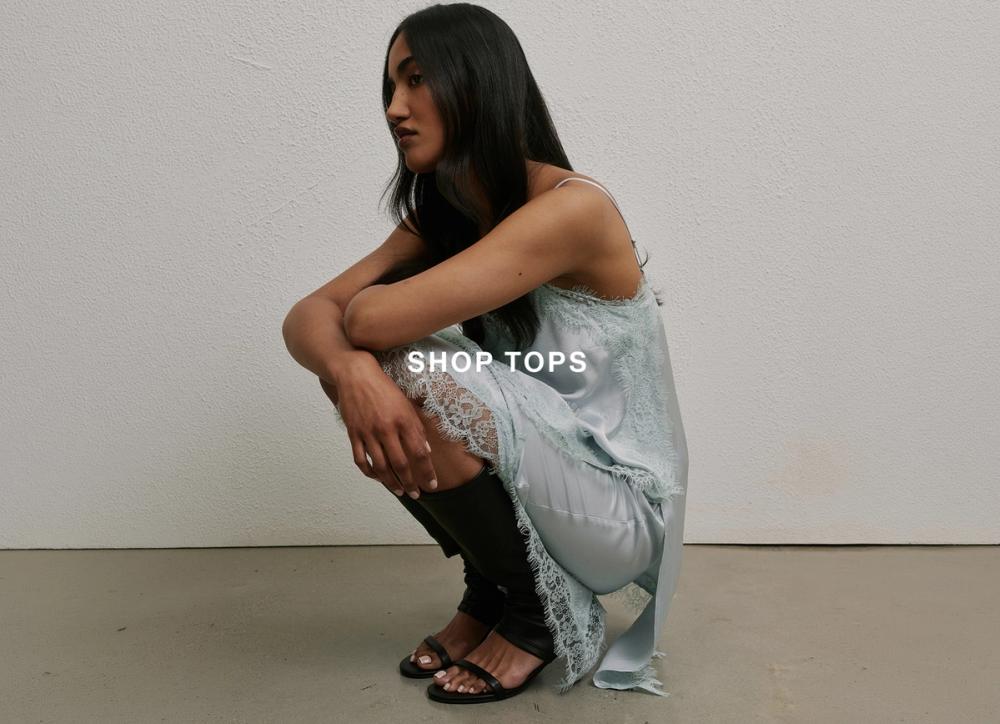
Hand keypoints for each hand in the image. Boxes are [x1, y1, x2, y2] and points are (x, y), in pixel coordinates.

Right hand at [331, 354, 437, 497]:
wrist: (356, 374)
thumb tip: (426, 451)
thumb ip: (417, 428)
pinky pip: (361, 460)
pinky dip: (370, 473)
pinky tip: (378, 478)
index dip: (427, 472)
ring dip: (391, 483)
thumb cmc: (385, 387)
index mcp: (404, 420)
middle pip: (401, 464)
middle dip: (411, 483)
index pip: (420, 453)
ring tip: (400, 491)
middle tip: (416, 494)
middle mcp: (386, 428)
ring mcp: (368, 432)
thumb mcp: (407, 404)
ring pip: (381, 466)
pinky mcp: (353, 434)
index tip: (432, 484)